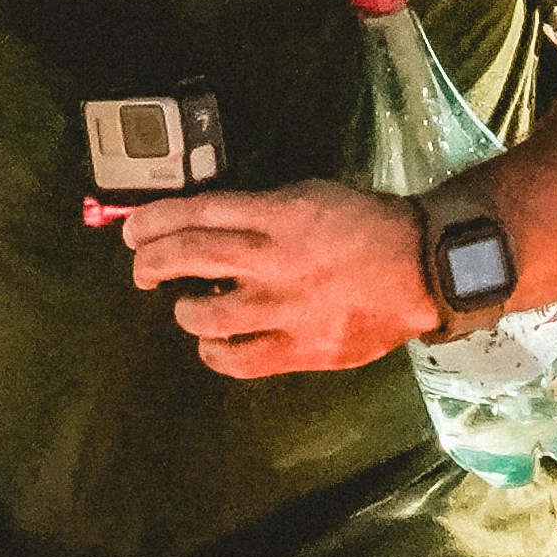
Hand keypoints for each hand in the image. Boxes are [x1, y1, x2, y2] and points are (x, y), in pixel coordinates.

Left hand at [108, 180, 433, 377]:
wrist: (423, 268)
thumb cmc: (366, 226)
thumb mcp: (311, 196)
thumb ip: (261, 211)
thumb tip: (207, 224)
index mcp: (279, 214)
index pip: (197, 213)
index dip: (154, 222)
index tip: (133, 231)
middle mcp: (275, 260)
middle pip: (190, 257)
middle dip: (152, 263)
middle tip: (142, 269)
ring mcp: (286, 308)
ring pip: (206, 316)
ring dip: (183, 311)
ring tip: (185, 307)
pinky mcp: (301, 348)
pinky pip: (239, 359)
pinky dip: (214, 353)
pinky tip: (211, 346)